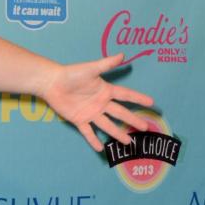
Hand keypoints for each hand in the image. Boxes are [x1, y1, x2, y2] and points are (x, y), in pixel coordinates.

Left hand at [40, 54, 154, 150]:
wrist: (53, 83)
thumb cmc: (72, 74)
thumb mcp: (91, 68)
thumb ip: (106, 64)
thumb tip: (123, 55)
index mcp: (106, 90)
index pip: (126, 95)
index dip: (138, 98)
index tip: (151, 103)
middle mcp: (101, 103)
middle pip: (120, 113)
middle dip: (133, 120)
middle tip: (145, 128)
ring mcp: (91, 113)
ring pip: (107, 125)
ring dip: (118, 133)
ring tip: (128, 142)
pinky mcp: (79, 120)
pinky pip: (88, 132)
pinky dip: (93, 140)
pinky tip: (100, 149)